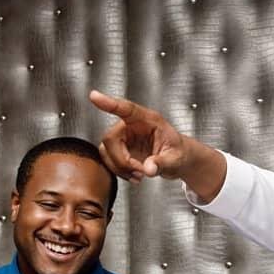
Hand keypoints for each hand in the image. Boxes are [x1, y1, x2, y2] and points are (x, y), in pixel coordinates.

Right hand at [90, 90, 226, 200]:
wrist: (178, 160)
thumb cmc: (178, 152)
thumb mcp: (176, 158)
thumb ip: (162, 163)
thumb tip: (148, 168)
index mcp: (147, 120)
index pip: (126, 109)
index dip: (109, 103)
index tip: (94, 96)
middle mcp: (132, 126)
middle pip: (110, 138)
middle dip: (121, 160)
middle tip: (140, 171)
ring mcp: (124, 138)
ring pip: (106, 151)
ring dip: (119, 167)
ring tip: (139, 175)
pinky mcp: (120, 150)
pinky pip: (109, 160)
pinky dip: (119, 172)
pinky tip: (134, 176)